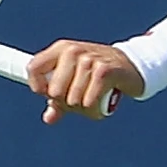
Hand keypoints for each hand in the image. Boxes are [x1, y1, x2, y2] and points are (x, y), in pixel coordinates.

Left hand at [28, 40, 142, 121]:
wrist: (133, 65)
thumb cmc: (98, 73)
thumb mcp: (75, 81)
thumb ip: (58, 99)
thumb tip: (49, 118)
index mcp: (61, 49)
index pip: (33, 68)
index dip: (38, 88)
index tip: (50, 96)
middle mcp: (72, 51)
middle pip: (54, 91)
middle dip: (66, 102)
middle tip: (80, 97)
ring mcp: (89, 59)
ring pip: (72, 100)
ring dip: (83, 108)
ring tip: (94, 98)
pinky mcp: (104, 71)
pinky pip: (88, 102)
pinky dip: (94, 110)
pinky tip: (103, 101)